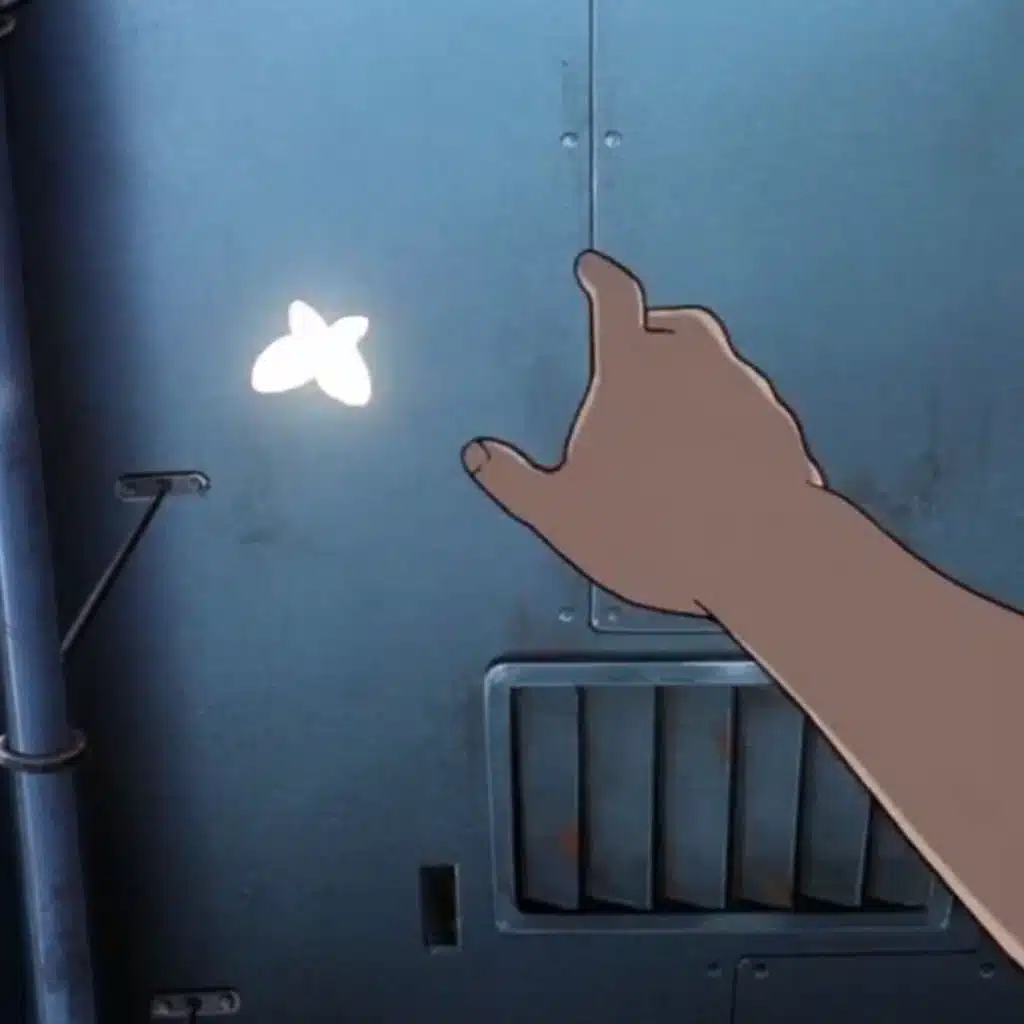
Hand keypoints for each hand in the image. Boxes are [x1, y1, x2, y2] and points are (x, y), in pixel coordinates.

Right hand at [461, 251, 824, 616]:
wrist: (761, 557)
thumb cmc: (655, 532)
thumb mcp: (562, 513)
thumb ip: (514, 481)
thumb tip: (476, 454)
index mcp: (636, 372)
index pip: (616, 302)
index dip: (602, 279)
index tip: (593, 267)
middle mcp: (699, 367)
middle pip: (680, 324)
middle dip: (657, 328)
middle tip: (642, 350)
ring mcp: (749, 394)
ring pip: (721, 367)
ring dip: (697, 383)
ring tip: (676, 430)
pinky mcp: (783, 430)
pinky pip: (750, 413)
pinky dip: (730, 424)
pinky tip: (717, 464)